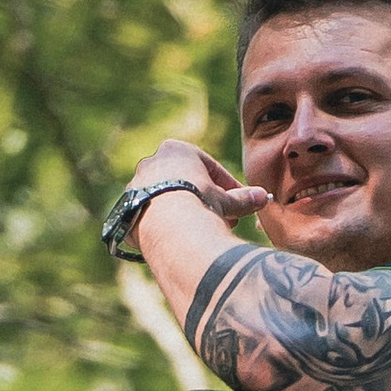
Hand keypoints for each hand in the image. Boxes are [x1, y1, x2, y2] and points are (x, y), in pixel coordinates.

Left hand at [125, 138, 265, 234]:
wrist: (168, 226)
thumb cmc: (200, 204)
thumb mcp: (227, 201)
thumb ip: (243, 198)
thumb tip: (263, 198)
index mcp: (176, 150)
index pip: (208, 167)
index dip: (227, 186)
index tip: (238, 202)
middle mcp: (151, 163)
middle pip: (186, 183)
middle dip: (206, 201)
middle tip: (224, 220)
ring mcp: (136, 186)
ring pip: (168, 200)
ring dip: (186, 214)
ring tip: (203, 233)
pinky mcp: (126, 209)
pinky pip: (152, 217)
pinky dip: (166, 226)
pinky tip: (179, 240)